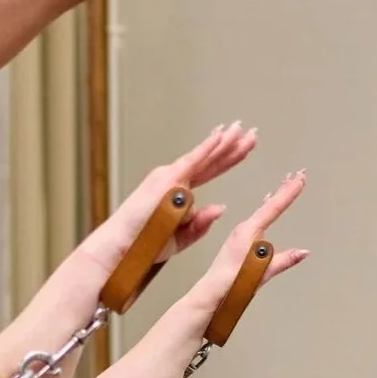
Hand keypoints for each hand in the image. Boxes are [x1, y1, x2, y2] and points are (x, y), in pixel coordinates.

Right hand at [89, 120, 256, 274]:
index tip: (244, 148)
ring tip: (242, 130)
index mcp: (178, 192)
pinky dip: (207, 148)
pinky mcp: (167, 179)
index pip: (209, 171)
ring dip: (225, 143)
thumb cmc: (146, 244)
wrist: (125, 247)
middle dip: (232, 147)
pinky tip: (221, 135)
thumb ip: (200, 224)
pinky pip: (192, 161)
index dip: (228, 159)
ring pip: (205, 158)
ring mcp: (170, 177)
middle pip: (210, 161)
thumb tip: (221, 208)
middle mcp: (173, 180)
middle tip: (251, 133)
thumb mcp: (181, 237)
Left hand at [195, 169, 309, 309]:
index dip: (288, 192)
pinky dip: (266, 206)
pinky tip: (267, 203)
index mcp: (247, 232)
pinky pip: (257, 217)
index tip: (300, 178)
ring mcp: (240, 234)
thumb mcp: (261, 273)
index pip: (272, 208)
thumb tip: (304, 251)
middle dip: (284, 189)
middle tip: (298, 173)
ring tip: (287, 182)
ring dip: (276, 195)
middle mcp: (243, 229)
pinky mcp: (238, 240)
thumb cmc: (230, 284)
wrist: (209, 292)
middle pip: (268, 205)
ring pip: (262, 209)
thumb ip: (283, 261)